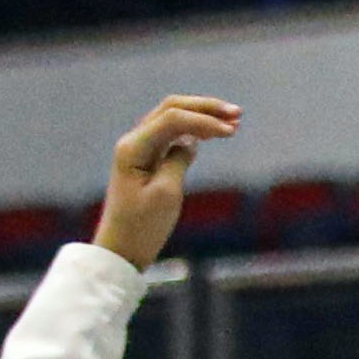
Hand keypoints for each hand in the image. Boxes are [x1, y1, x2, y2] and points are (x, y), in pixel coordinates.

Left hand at [91, 95, 238, 270]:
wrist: (122, 250)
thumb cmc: (142, 227)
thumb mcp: (166, 193)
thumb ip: (178, 160)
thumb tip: (190, 142)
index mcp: (134, 147)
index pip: (173, 119)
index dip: (204, 121)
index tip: (232, 132)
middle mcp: (134, 141)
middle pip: (171, 109)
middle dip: (204, 108)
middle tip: (237, 114)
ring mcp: (140, 150)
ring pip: (172, 120)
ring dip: (201, 117)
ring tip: (232, 122)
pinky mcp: (147, 162)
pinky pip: (171, 136)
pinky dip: (193, 132)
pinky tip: (212, 135)